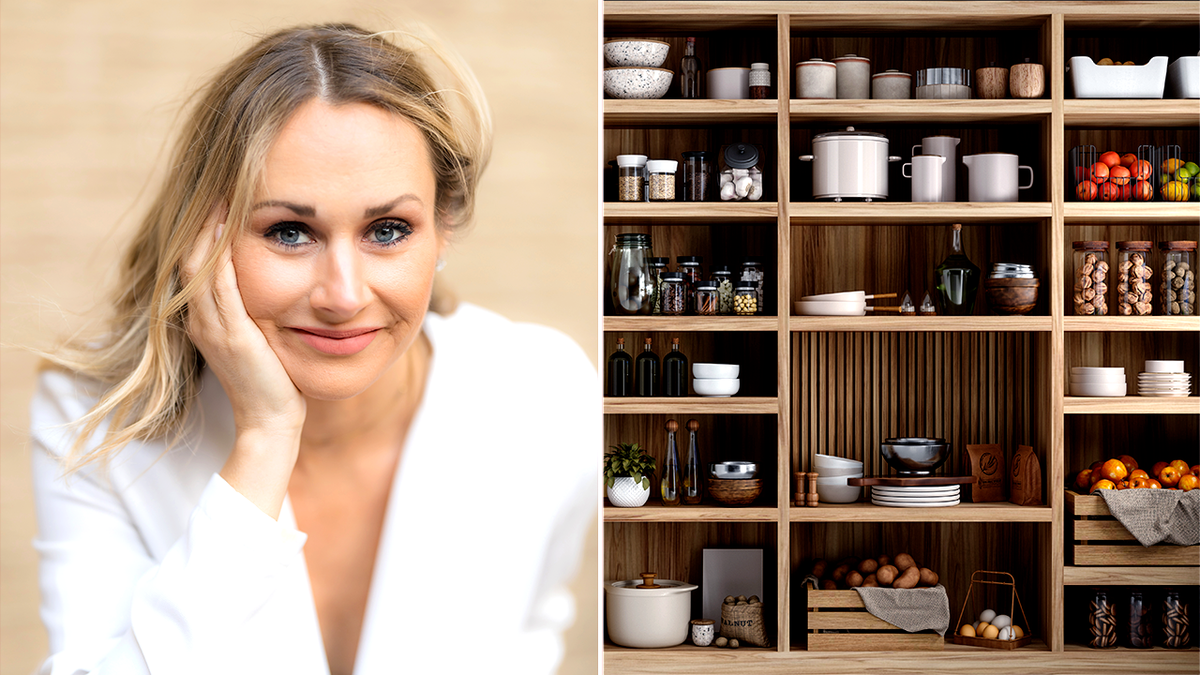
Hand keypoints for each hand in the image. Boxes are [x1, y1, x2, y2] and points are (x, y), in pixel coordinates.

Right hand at [181, 209, 304, 516]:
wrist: (273, 423)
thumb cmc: (277, 381)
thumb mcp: (264, 335)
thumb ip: (259, 308)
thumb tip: (282, 281)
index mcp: (207, 316)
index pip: (197, 259)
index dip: (204, 225)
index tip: (222, 190)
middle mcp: (201, 317)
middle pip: (189, 252)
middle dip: (202, 215)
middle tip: (217, 176)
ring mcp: (212, 325)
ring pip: (199, 262)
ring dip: (209, 224)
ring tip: (222, 188)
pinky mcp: (231, 334)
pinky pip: (218, 282)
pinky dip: (221, 250)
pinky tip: (231, 224)